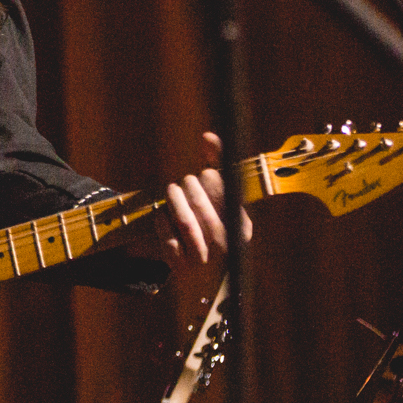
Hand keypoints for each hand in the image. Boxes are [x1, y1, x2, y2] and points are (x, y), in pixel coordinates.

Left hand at [155, 132, 252, 264]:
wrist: (197, 265)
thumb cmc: (209, 218)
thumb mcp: (217, 192)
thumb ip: (216, 163)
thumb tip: (207, 135)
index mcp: (241, 228)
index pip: (226, 198)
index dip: (211, 183)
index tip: (203, 176)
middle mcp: (226, 246)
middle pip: (202, 207)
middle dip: (189, 188)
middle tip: (184, 182)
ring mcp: (204, 259)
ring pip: (185, 223)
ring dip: (174, 201)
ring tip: (172, 191)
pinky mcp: (181, 267)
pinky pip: (168, 240)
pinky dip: (162, 223)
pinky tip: (162, 213)